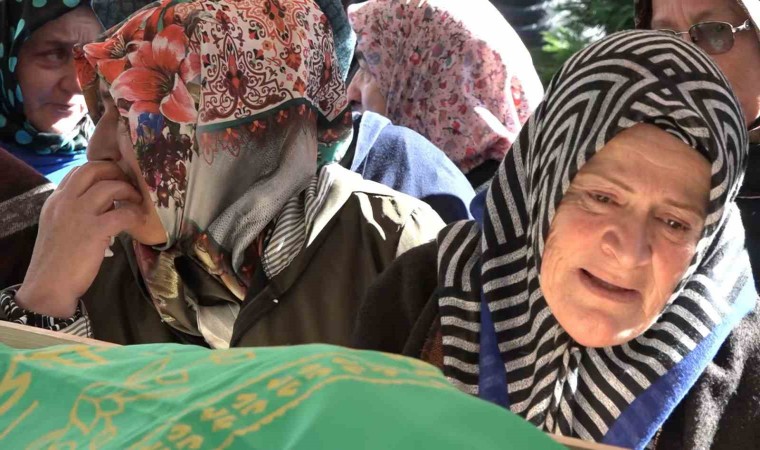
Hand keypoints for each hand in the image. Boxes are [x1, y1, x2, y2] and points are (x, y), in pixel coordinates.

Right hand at [16, 162, 143, 317]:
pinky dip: (135, 215)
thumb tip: (106, 203)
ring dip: (129, 191)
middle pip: (94, 169)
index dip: (100, 170)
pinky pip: (123, 213)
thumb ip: (76, 211)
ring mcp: (80, 214)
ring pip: (110, 186)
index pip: (78, 171)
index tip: (114, 179)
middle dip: (116, 171)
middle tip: (130, 183)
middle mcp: (66, 202)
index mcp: (56, 200)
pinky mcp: (95, 230)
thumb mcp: (59, 226)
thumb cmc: (57, 260)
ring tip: (137, 201)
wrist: (49, 285)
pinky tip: (138, 221)